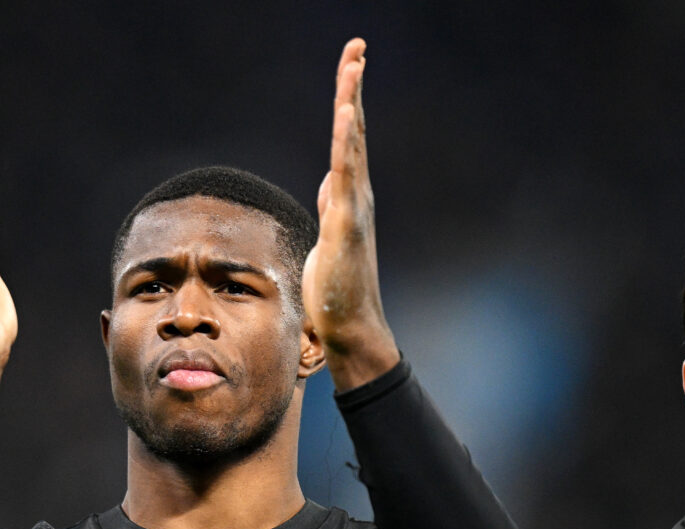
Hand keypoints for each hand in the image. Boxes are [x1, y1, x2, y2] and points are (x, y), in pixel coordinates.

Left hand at [303, 38, 398, 390]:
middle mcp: (357, 194)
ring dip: (350, 102)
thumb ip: (332, 206)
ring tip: (353, 65)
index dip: (347, 102)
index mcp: (348, 195)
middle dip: (352, 86)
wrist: (349, 326)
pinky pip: (345, 174)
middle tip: (356, 46)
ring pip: (351, 144)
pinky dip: (346, 141)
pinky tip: (346, 114)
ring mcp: (354, 207)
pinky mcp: (346, 223)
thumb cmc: (337, 289)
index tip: (349, 65)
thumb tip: (331, 185)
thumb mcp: (328, 236)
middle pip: (352, 129)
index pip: (346, 139)